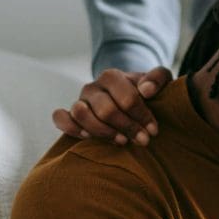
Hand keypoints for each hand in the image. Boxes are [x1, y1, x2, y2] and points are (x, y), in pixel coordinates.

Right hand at [52, 66, 172, 144]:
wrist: (127, 100)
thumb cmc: (145, 93)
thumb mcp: (158, 81)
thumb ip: (158, 78)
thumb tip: (146, 90)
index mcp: (112, 76)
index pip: (126, 97)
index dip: (142, 116)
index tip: (153, 130)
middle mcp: (92, 87)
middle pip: (106, 110)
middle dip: (127, 127)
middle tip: (143, 140)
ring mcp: (79, 101)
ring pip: (81, 114)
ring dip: (103, 131)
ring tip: (122, 141)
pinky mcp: (69, 114)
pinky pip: (60, 118)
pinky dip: (71, 128)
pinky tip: (88, 137)